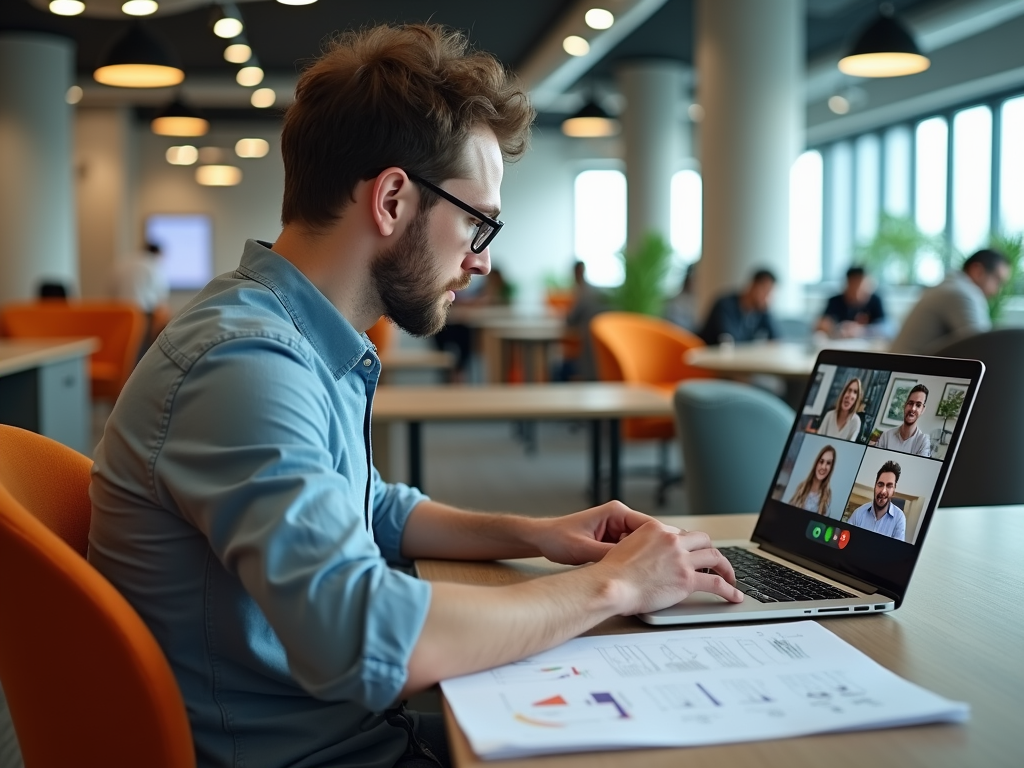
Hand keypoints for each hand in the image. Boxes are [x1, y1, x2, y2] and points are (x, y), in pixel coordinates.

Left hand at [530, 501, 653, 565]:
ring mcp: (616, 530)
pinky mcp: (612, 541)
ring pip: (641, 546)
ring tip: (651, 575)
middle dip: (655, 552)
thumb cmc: (558, 538)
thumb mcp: (584, 548)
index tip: (670, 557)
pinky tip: (636, 575)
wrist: (543, 539)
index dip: (662, 541)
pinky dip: (633, 562)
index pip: (649, 525)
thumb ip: (608, 555)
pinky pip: (629, 551)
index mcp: (616, 512)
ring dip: (644, 558)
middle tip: (664, 570)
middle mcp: (619, 518)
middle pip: (649, 536)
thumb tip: (630, 566)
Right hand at [597, 520, 741, 614]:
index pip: (681, 534)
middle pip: (703, 540)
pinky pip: (716, 583)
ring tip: (730, 578)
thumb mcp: (624, 546)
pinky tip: (734, 595)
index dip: (689, 546)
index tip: (692, 555)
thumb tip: (646, 555)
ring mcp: (681, 559)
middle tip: (715, 563)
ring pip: (715, 557)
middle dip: (710, 551)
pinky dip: (729, 589)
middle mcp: (672, 540)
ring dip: (725, 568)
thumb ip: (641, 546)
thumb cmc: (612, 572)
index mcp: (656, 529)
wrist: (612, 585)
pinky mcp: (687, 579)